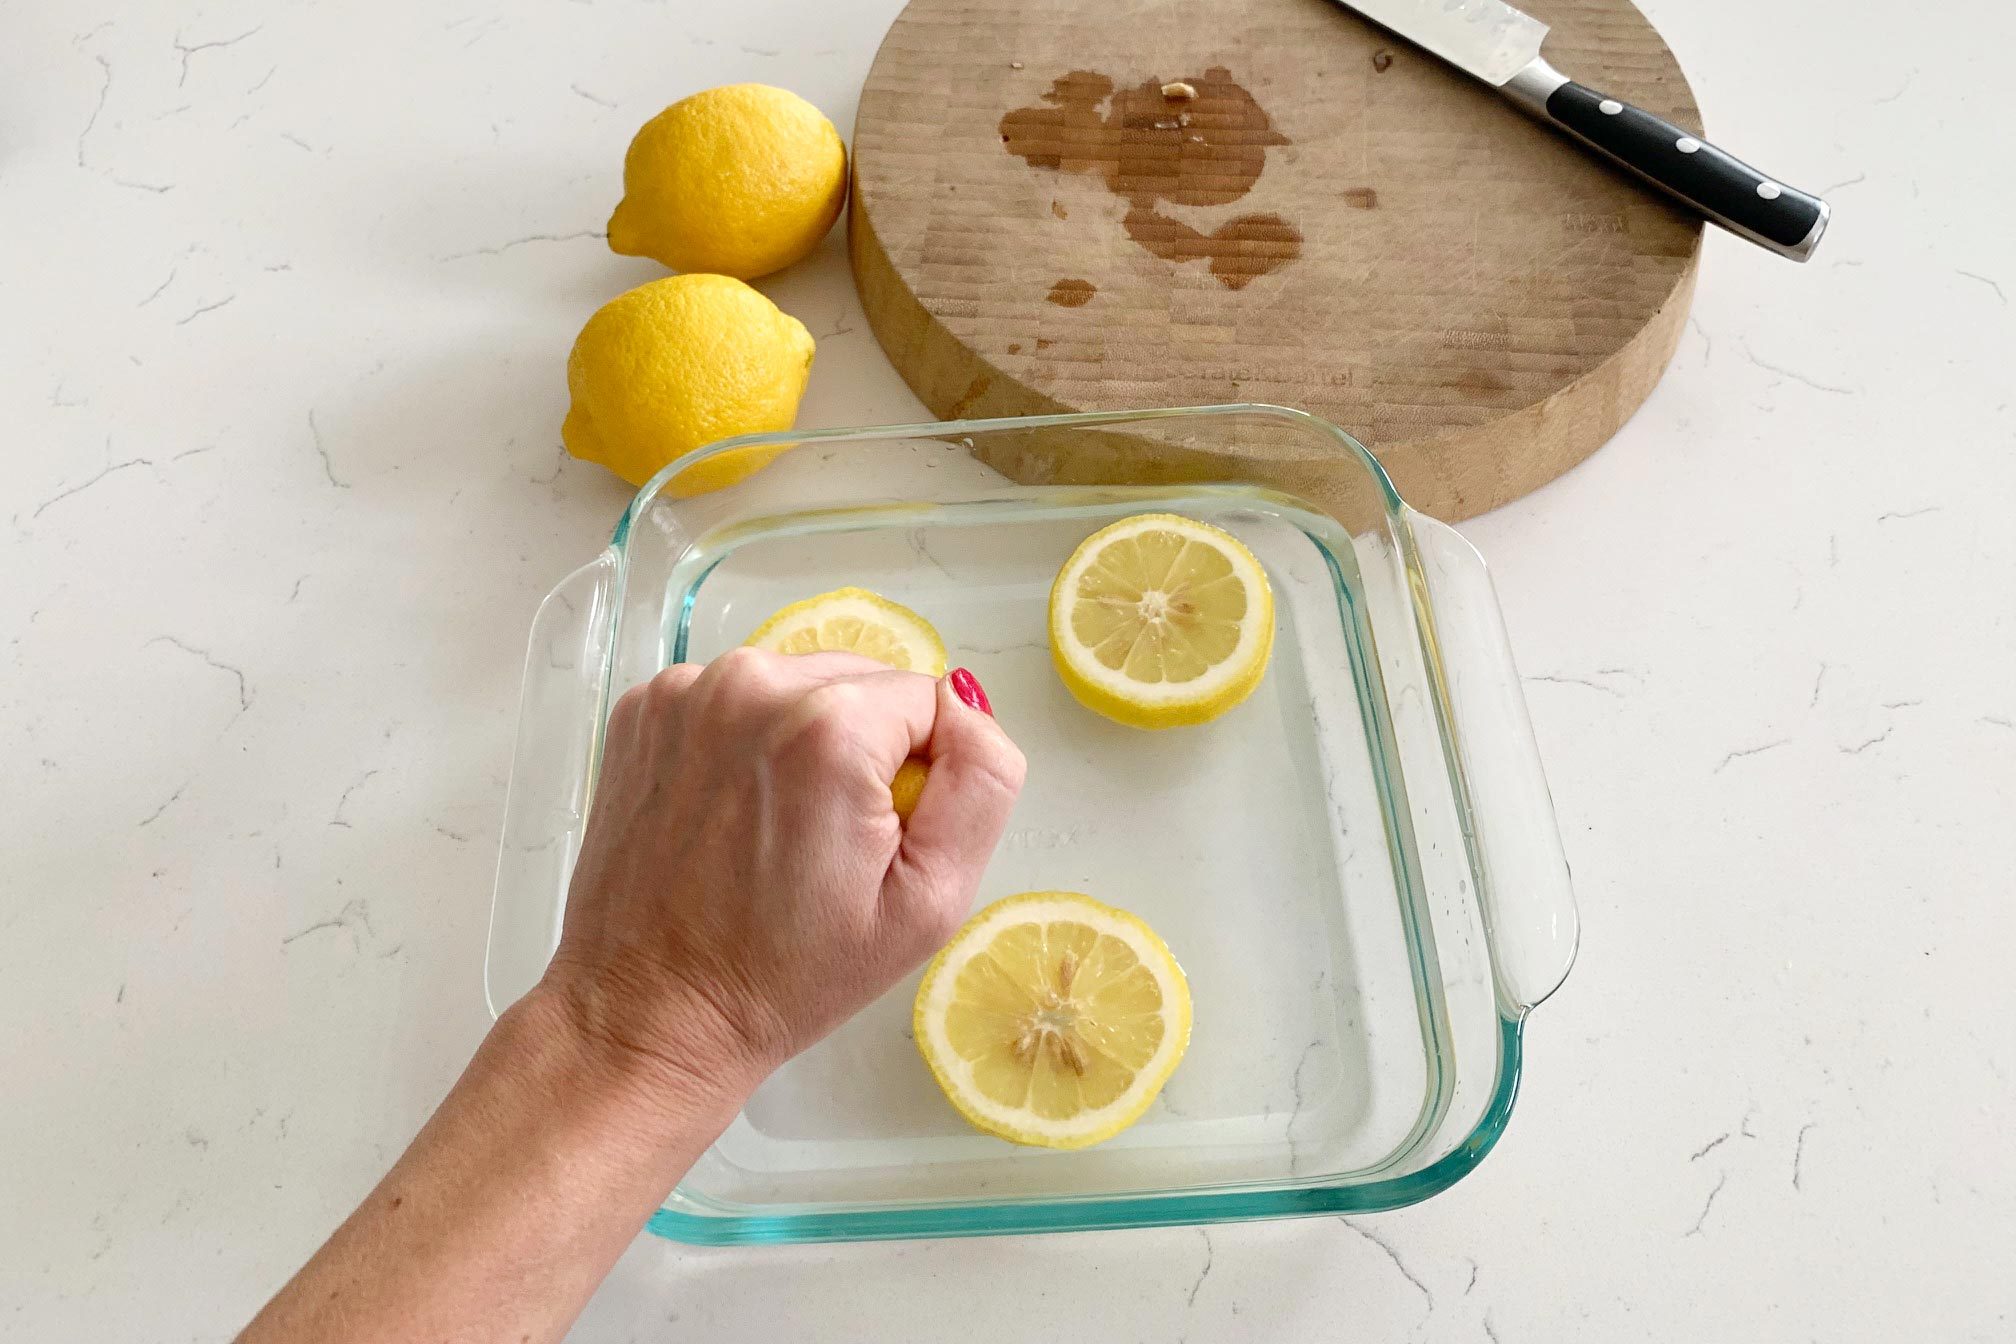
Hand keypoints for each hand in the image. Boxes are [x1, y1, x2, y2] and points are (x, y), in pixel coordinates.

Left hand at [539, 649, 1025, 1105]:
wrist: (652, 1012)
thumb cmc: (792, 974)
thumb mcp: (931, 901)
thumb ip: (981, 782)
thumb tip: (966, 704)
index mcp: (830, 726)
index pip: (931, 703)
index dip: (921, 777)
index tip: (876, 843)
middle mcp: (752, 682)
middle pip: (864, 683)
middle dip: (866, 751)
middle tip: (830, 844)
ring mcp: (685, 691)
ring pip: (798, 686)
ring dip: (806, 742)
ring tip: (776, 832)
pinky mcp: (643, 709)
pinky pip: (734, 700)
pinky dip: (744, 743)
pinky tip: (729, 815)